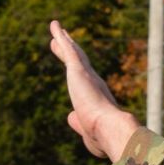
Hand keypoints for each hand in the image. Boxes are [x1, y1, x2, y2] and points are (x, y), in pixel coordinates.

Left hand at [48, 20, 140, 160]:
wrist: (109, 129)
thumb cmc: (102, 137)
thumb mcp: (87, 131)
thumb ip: (78, 123)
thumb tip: (70, 116)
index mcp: (96, 97)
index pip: (85, 80)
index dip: (78, 70)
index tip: (73, 63)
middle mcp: (93, 82)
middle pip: (79, 61)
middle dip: (71, 50)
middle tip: (63, 39)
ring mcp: (86, 75)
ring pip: (73, 53)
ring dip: (63, 40)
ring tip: (55, 29)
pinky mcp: (78, 71)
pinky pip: (68, 51)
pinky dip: (61, 38)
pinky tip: (54, 27)